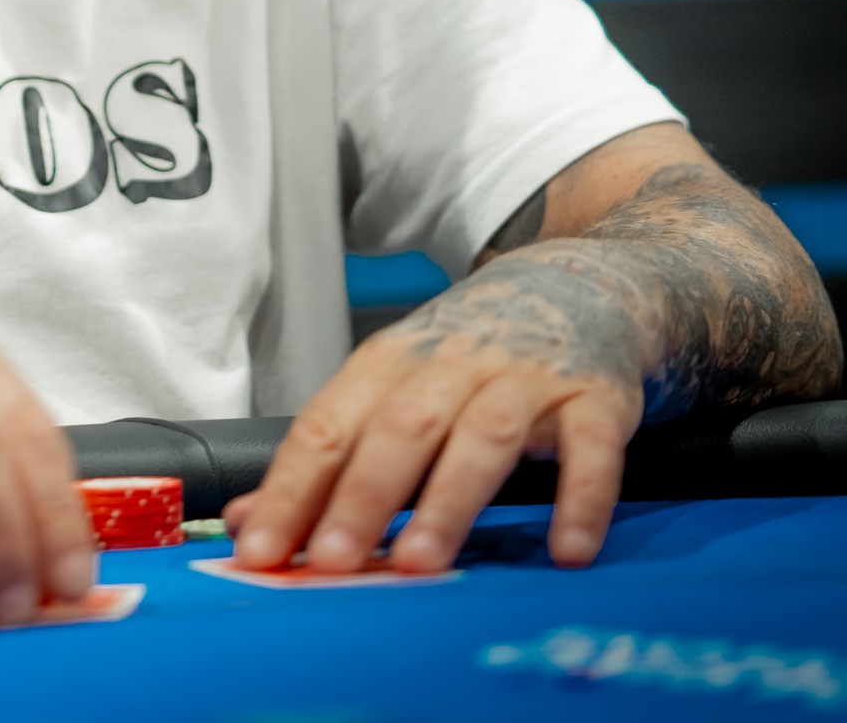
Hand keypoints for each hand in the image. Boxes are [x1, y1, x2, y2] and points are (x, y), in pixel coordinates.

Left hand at [223, 247, 652, 573]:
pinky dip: (580, 499)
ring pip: (483, 435)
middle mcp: (453, 364)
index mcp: (391, 364)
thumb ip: (330, 456)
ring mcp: (526, 377)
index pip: (327, 425)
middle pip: (399, 429)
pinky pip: (590, 447)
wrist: (577, 282)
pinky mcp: (595, 396)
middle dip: (361, 497)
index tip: (260, 548)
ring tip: (423, 565)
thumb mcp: (396, 387)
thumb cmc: (471, 354)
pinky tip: (566, 551)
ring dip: (449, 501)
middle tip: (333, 560)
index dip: (291, 488)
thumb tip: (251, 519)